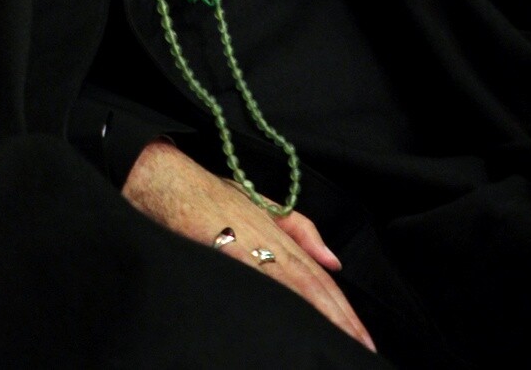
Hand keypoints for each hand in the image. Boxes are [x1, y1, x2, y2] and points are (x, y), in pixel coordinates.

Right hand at [122, 140, 375, 350]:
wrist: (168, 180)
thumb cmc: (209, 195)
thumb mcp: (260, 204)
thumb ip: (299, 229)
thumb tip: (334, 260)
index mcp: (280, 234)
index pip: (320, 277)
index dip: (343, 308)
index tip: (362, 337)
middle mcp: (271, 240)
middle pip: (315, 285)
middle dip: (341, 319)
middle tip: (363, 350)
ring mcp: (251, 246)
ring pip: (296, 286)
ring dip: (322, 316)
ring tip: (343, 345)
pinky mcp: (228, 251)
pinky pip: (262, 282)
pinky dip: (284, 302)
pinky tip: (297, 323)